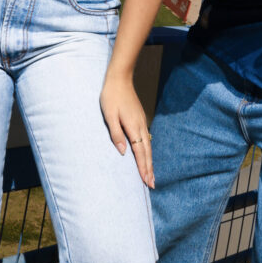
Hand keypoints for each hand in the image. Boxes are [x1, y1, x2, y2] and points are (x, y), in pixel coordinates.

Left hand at [100, 74, 153, 188]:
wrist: (120, 78)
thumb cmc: (111, 96)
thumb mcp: (109, 115)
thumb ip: (116, 134)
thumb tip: (122, 152)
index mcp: (133, 126)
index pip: (140, 152)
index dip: (143, 167)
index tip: (147, 181)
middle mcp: (140, 126)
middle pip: (147, 151)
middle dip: (149, 169)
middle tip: (152, 184)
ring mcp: (141, 122)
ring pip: (148, 146)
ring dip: (150, 161)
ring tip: (151, 175)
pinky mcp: (140, 119)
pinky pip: (146, 139)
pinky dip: (147, 151)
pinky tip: (146, 155)